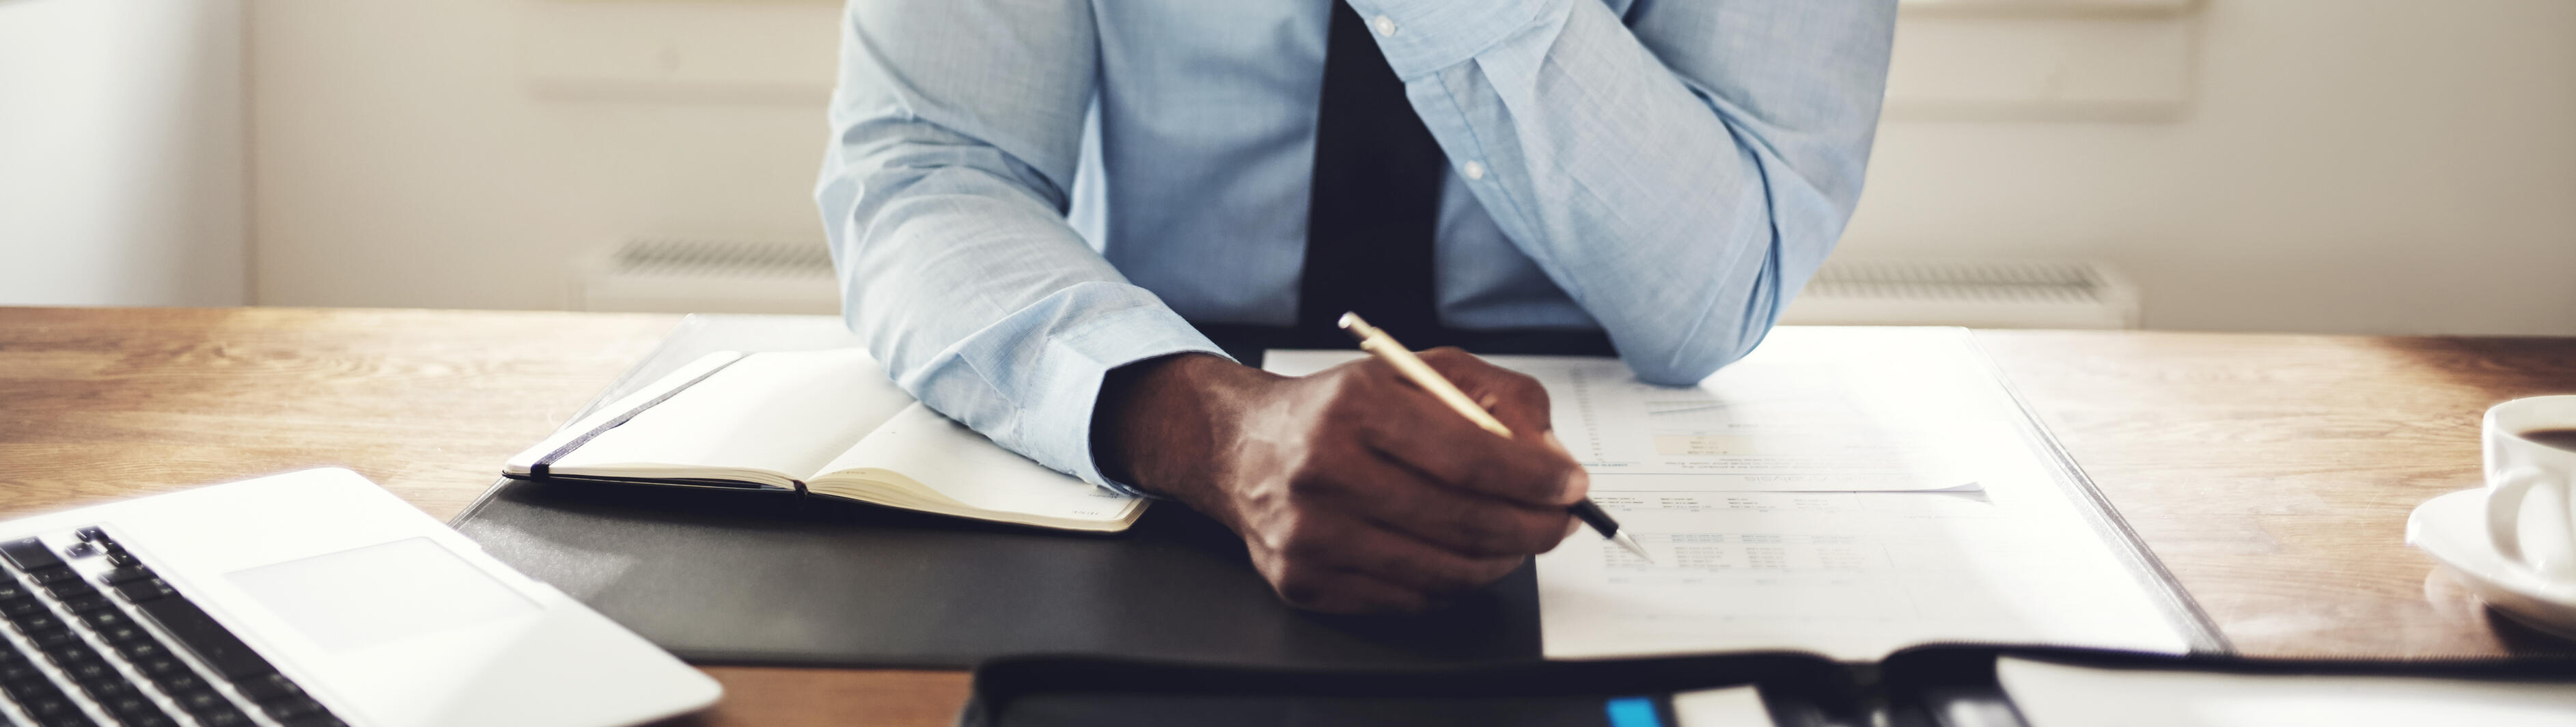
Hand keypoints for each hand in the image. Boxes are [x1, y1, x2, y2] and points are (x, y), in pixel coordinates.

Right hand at [1094, 349, 1587, 612]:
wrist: (1242, 449)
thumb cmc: (1340, 410)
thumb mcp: (1416, 373)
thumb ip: (1496, 396)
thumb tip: (1551, 456)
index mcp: (1352, 408)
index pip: (1466, 458)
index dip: (1532, 481)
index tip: (1571, 488)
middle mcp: (1322, 471)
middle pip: (1460, 521)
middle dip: (1531, 527)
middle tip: (1561, 522)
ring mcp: (1309, 535)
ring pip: (1441, 571)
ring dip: (1499, 561)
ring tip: (1517, 540)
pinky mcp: (1303, 582)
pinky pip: (1408, 599)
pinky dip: (1451, 583)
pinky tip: (1460, 556)